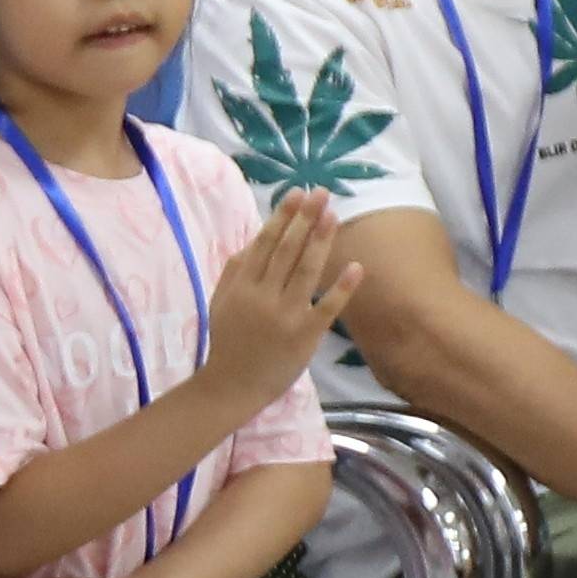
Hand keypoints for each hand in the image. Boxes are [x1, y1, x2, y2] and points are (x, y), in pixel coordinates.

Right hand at [195, 186, 362, 403]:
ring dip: (321, 241)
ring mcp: (285, 315)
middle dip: (305, 219)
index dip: (282, 217)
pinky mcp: (305, 336)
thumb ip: (234, 271)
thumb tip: (253, 240)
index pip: (264, 243)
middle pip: (287, 250)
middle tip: (321, 192)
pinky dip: (341, 288)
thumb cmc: (228, 341)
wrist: (233, 385)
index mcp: (242, 286)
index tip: (297, 193)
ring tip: (333, 215)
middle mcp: (263, 296)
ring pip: (305, 271)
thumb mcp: (220, 302)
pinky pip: (326, 308)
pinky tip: (356, 267)